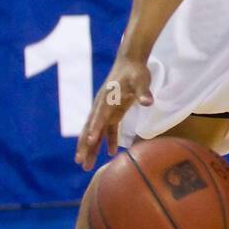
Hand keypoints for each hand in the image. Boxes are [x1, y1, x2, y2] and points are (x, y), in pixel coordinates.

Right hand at [76, 55, 153, 169]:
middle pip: (91, 127)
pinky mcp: (112, 112)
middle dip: (85, 144)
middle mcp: (102, 105)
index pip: (100, 115)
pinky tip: (109, 153)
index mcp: (107, 98)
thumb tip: (148, 102)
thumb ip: (143, 92)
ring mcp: (106, 110)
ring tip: (86, 165)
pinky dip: (107, 140)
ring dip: (91, 147)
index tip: (89, 140)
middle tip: (79, 161)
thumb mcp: (141, 80)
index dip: (95, 128)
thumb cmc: (135, 71)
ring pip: (96, 131)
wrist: (130, 62)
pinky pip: (108, 129)